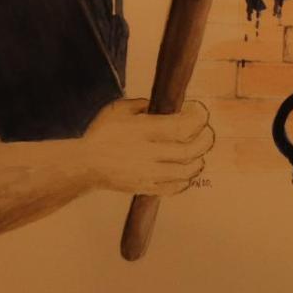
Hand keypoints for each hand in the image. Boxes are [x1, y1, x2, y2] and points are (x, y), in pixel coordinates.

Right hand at [77, 99, 214, 195]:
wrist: (86, 165)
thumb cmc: (102, 133)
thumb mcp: (118, 109)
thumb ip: (142, 104)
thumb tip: (165, 106)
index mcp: (143, 130)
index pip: (182, 126)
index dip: (198, 117)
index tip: (198, 110)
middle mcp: (149, 153)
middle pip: (190, 149)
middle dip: (205, 139)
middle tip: (206, 131)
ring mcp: (149, 174)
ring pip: (186, 171)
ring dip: (198, 160)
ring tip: (198, 153)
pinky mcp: (147, 188)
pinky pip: (175, 187)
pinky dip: (186, 179)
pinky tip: (185, 171)